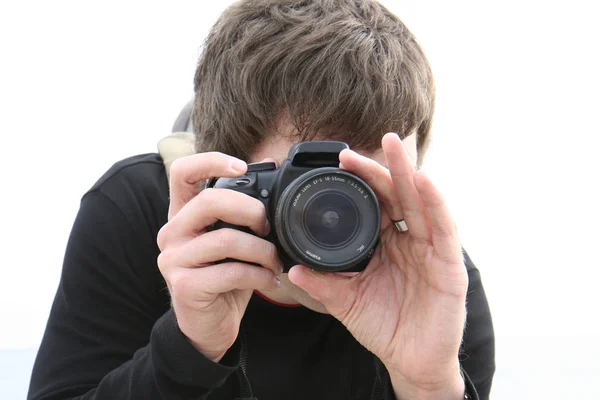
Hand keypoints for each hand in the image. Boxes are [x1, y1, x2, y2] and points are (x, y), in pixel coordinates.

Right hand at [157, 153, 282, 361]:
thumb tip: (270, 170)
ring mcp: (173, 260)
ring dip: (262, 251)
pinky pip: (232, 272)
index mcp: (182, 214)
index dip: (210, 161)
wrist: (209, 326)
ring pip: (226, 240)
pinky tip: (268, 280)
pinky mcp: (184, 286)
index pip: (182, 172)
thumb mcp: (232, 240)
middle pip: (208, 202)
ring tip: (274, 261)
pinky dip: (259, 275)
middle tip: (267, 228)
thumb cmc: (224, 277)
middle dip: (250, 211)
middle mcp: (171, 232)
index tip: (242, 166)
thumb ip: (241, 211)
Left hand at [288, 133, 467, 398]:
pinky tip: (424, 181)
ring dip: (408, 172)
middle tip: (368, 141)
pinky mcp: (449, 265)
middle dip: (383, 167)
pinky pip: (443, 229)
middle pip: (397, 196)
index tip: (341, 160)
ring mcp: (430, 250)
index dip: (361, 181)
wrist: (410, 361)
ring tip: (394, 145)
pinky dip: (435, 203)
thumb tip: (289, 269)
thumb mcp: (346, 302)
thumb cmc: (383, 326)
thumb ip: (322, 285)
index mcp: (385, 245)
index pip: (375, 204)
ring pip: (420, 203)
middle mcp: (408, 241)